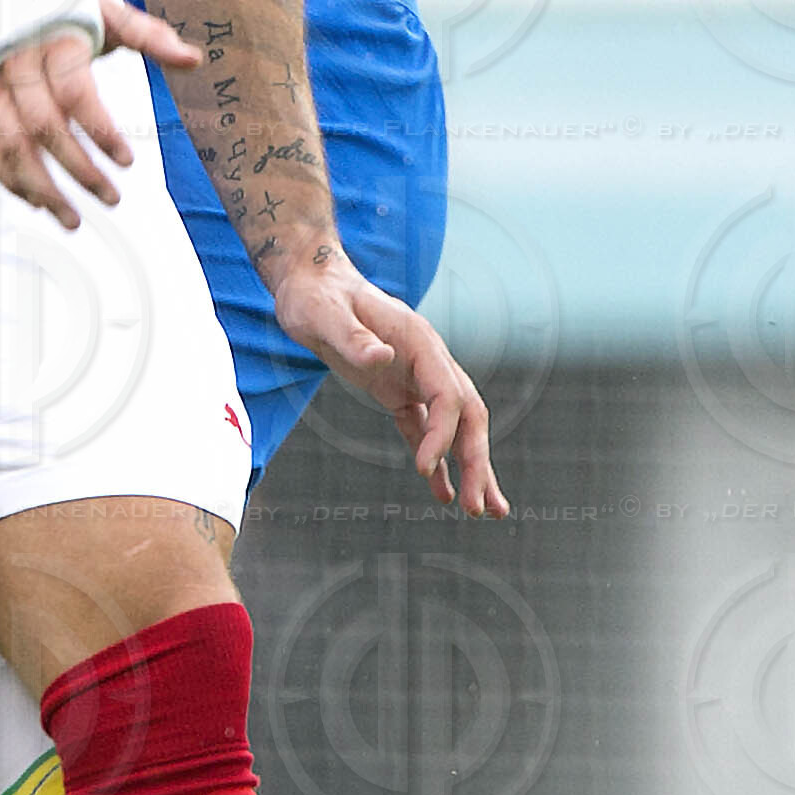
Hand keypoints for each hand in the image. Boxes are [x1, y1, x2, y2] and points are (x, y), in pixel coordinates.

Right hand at [0, 0, 198, 229]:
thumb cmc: (60, 3)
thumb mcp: (103, 10)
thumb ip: (147, 35)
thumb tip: (194, 60)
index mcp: (52, 41)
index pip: (75, 94)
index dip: (100, 131)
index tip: (128, 163)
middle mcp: (16, 66)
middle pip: (42, 127)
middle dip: (77, 169)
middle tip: (112, 200)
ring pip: (10, 146)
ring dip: (41, 189)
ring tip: (73, 220)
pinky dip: (10, 180)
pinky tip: (39, 204)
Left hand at [270, 258, 509, 519]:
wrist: (311, 283)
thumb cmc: (316, 297)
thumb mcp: (325, 315)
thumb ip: (354, 338)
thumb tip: (382, 358)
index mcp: (419, 341)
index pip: (447, 395)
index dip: (442, 433)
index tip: (423, 468)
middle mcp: (428, 361)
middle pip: (467, 416)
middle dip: (477, 461)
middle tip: (481, 509)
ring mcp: (417, 377)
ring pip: (455, 427)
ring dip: (470, 468)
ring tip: (484, 512)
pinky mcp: (399, 391)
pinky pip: (425, 431)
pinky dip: (436, 463)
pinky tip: (442, 495)